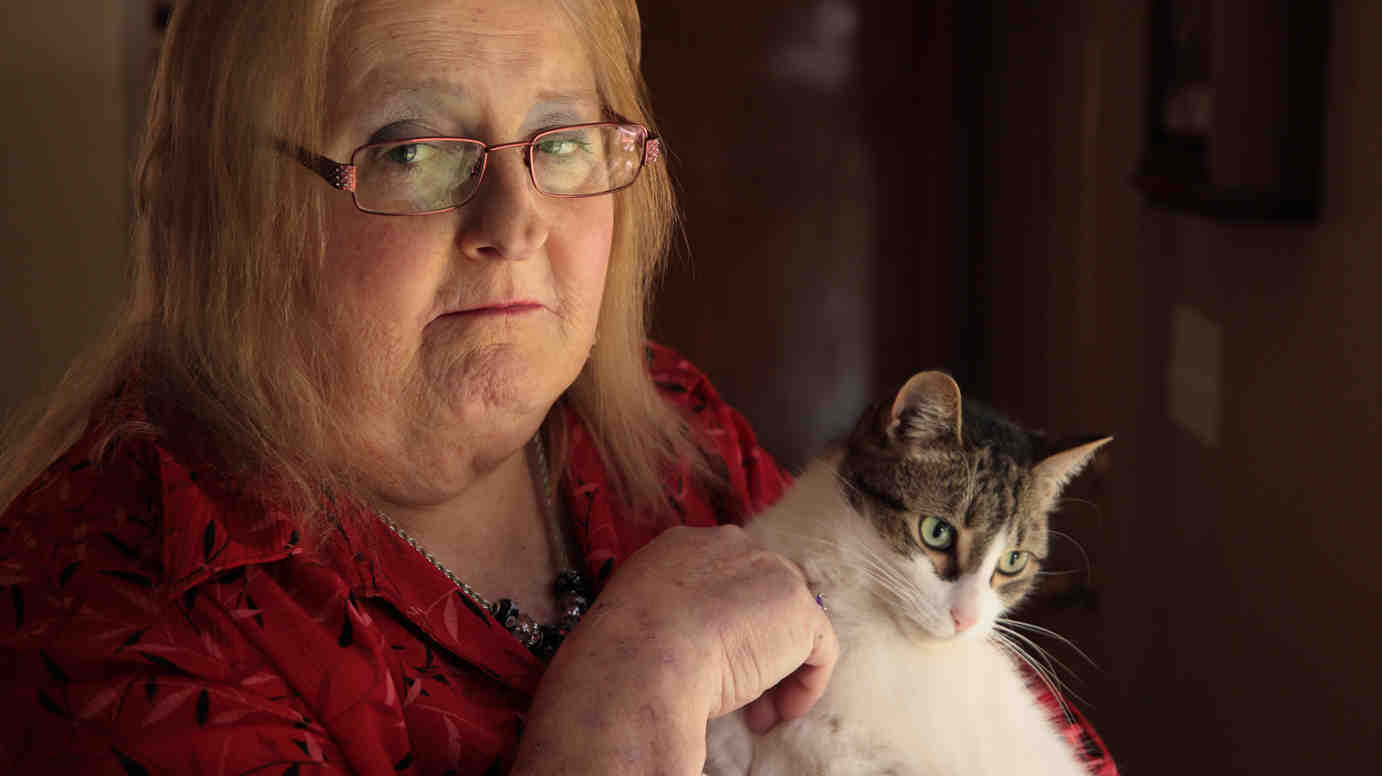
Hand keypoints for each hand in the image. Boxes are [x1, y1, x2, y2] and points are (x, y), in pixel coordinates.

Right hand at [511, 524, 837, 774]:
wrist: (644, 656)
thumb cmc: (625, 649)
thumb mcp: (637, 616)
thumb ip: (665, 614)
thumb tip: (674, 643)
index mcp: (685, 545)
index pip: (723, 580)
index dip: (723, 626)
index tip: (710, 663)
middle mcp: (733, 546)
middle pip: (761, 599)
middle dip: (754, 648)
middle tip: (740, 696)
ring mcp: (772, 572)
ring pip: (788, 625)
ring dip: (776, 673)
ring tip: (755, 715)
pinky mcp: (800, 609)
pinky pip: (818, 651)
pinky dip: (804, 687)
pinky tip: (777, 714)